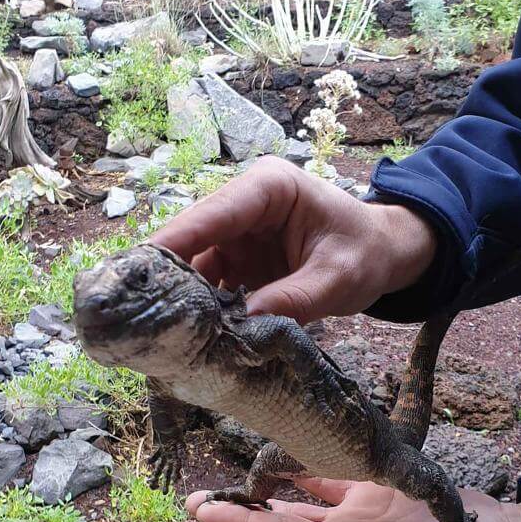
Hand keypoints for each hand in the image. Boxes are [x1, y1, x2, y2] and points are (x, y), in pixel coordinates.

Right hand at [150, 157, 435, 324]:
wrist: (381, 255)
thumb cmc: (366, 253)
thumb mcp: (338, 278)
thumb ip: (295, 299)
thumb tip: (242, 326)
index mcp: (270, 188)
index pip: (214, 213)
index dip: (175, 240)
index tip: (139, 268)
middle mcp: (245, 205)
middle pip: (194, 237)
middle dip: (169, 274)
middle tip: (140, 311)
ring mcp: (238, 233)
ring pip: (195, 263)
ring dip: (182, 296)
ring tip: (159, 330)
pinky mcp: (238, 260)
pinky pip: (209, 282)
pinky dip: (201, 307)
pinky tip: (189, 333)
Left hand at [187, 479, 520, 521]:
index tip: (203, 511)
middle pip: (278, 519)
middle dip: (238, 509)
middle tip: (193, 498)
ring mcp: (354, 511)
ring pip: (299, 494)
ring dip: (265, 482)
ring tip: (227, 469)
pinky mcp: (371, 487)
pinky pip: (330, 472)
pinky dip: (307, 459)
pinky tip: (285, 440)